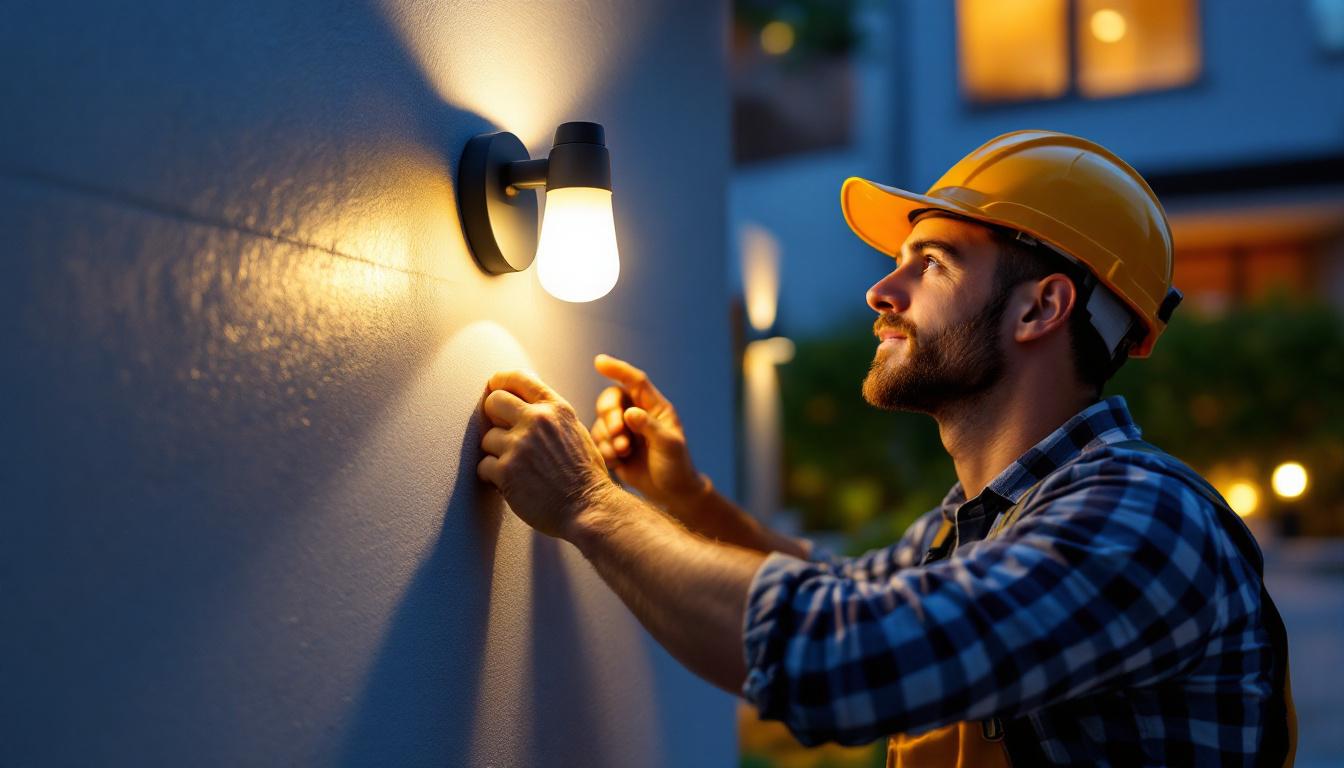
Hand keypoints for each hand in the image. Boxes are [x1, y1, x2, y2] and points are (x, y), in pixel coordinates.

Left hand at [478, 369, 615, 539]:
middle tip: (501, 434)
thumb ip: (550, 415)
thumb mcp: (575, 431)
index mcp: (556, 409)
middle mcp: (537, 421)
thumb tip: (524, 402)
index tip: (493, 386)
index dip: (500, 380)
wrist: (589, 508)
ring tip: (517, 469)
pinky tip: (511, 484)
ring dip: (496, 454)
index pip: (519, 378)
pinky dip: (492, 477)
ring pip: (487, 439)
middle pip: (493, 401)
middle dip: (492, 417)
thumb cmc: (584, 475)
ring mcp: (520, 445)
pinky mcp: (506, 470)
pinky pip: (483, 466)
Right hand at [590, 354, 706, 509]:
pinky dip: (606, 450)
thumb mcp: (669, 444)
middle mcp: (636, 414)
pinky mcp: (613, 446)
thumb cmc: (677, 465)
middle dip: (609, 414)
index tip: (599, 361)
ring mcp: (623, 430)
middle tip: (618, 431)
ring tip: (624, 452)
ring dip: (609, 437)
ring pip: (601, 422)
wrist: (671, 493)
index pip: (635, 381)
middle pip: (611, 399)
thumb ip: (649, 427)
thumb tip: (629, 412)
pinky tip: (619, 462)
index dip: (617, 370)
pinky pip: (598, 441)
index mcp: (654, 407)